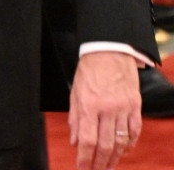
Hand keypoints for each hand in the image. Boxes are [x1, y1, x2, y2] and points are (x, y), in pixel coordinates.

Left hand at [67, 52, 140, 169]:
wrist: (109, 52)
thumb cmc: (89, 71)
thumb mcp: (74, 92)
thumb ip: (75, 118)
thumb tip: (75, 141)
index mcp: (89, 106)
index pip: (87, 140)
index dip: (85, 158)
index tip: (82, 168)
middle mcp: (107, 109)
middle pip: (105, 144)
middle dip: (100, 162)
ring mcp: (123, 108)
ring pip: (121, 141)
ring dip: (115, 157)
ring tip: (108, 166)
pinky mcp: (135, 106)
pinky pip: (135, 130)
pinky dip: (130, 144)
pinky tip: (124, 151)